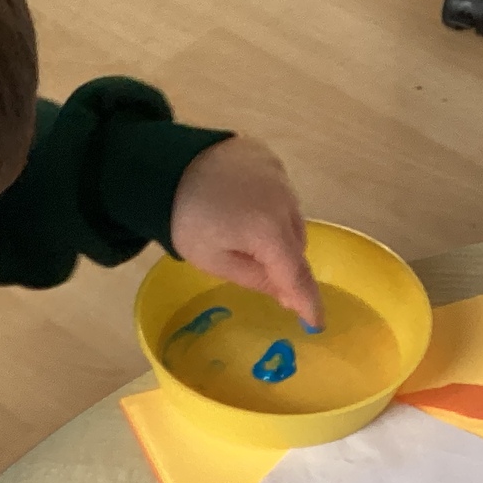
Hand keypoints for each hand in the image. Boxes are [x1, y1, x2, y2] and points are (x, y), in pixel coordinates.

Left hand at [168, 137, 321, 329]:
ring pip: (291, 218)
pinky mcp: (271, 160)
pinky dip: (270, 206)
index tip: (316, 323)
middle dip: (283, 263)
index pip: (298, 274)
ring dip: (278, 233)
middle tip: (256, 268)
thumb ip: (257, 280)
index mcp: (268, 231)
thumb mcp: (215, 262)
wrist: (166, 166)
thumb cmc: (186, 222)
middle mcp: (285, 201)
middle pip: (296, 246)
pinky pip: (281, 194)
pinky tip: (243, 204)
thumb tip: (290, 297)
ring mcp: (281, 176)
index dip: (308, 301)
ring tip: (242, 230)